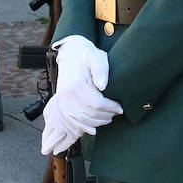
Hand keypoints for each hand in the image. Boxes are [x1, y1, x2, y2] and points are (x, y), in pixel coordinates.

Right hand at [41, 36, 121, 154]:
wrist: (71, 54)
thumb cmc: (87, 55)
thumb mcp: (97, 56)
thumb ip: (101, 69)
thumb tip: (103, 86)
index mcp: (77, 83)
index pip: (96, 104)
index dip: (110, 108)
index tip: (120, 107)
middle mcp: (67, 94)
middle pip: (89, 114)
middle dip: (106, 116)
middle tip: (116, 112)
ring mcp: (63, 100)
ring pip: (81, 120)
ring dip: (97, 122)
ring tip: (108, 117)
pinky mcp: (62, 104)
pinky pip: (72, 121)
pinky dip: (83, 127)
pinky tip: (93, 128)